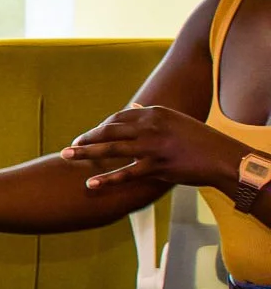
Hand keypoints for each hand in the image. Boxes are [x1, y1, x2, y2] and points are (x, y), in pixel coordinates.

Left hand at [60, 104, 246, 192]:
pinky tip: (90, 183)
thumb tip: (134, 105)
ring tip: (66, 156)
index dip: (101, 127)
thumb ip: (152, 116)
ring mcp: (153, 147)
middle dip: (87, 138)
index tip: (90, 135)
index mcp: (154, 113)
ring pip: (111, 150)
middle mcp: (151, 127)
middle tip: (70, 146)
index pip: (118, 117)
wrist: (223, 158)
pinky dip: (106, 179)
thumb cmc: (199, 140)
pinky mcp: (157, 167)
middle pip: (109, 131)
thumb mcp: (175, 120)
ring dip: (85, 154)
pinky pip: (126, 173)